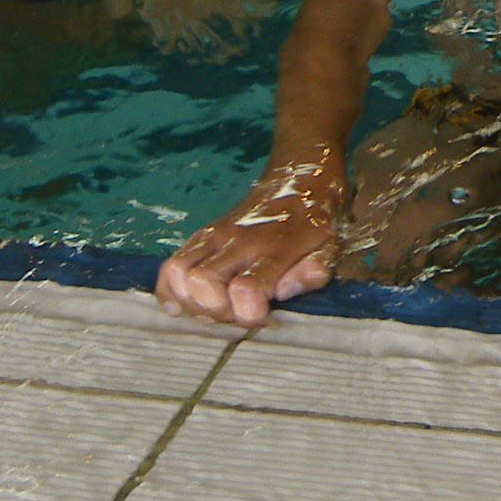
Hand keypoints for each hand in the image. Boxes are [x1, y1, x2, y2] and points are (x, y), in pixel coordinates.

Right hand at [155, 177, 338, 327]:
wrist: (299, 182)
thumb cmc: (316, 224)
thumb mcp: (330, 248)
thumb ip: (311, 272)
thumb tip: (281, 292)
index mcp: (275, 247)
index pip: (246, 288)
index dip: (248, 315)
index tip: (263, 319)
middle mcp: (238, 240)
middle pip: (202, 283)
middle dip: (216, 312)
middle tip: (237, 314)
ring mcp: (215, 235)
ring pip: (177, 272)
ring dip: (190, 302)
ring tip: (215, 309)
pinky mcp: (201, 236)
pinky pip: (170, 265)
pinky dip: (170, 290)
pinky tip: (188, 303)